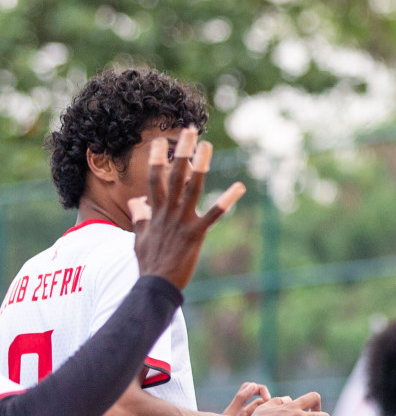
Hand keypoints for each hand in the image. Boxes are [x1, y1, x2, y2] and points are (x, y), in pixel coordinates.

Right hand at [129, 127, 245, 289]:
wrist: (155, 284)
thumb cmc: (148, 263)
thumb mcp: (139, 237)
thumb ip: (140, 218)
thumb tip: (135, 202)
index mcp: (155, 211)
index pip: (154, 179)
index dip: (156, 159)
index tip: (158, 141)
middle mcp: (168, 211)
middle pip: (174, 175)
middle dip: (181, 152)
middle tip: (189, 131)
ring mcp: (182, 221)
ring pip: (192, 188)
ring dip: (200, 165)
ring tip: (207, 146)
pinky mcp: (196, 234)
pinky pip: (213, 214)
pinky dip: (226, 201)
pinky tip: (239, 187)